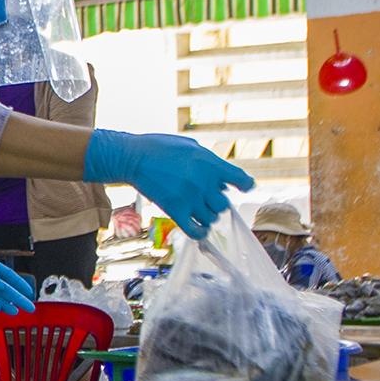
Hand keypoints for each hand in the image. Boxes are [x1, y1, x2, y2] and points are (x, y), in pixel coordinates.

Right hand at [85, 130, 253, 239]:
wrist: (134, 157)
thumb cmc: (160, 147)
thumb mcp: (191, 147)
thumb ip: (210, 163)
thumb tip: (222, 181)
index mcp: (211, 163)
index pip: (242, 180)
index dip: (245, 185)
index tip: (243, 187)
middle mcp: (204, 182)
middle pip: (224, 204)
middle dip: (216, 202)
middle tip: (206, 199)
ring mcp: (190, 198)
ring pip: (211, 218)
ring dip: (207, 216)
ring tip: (198, 211)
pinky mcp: (175, 210)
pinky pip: (195, 231)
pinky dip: (200, 233)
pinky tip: (199, 229)